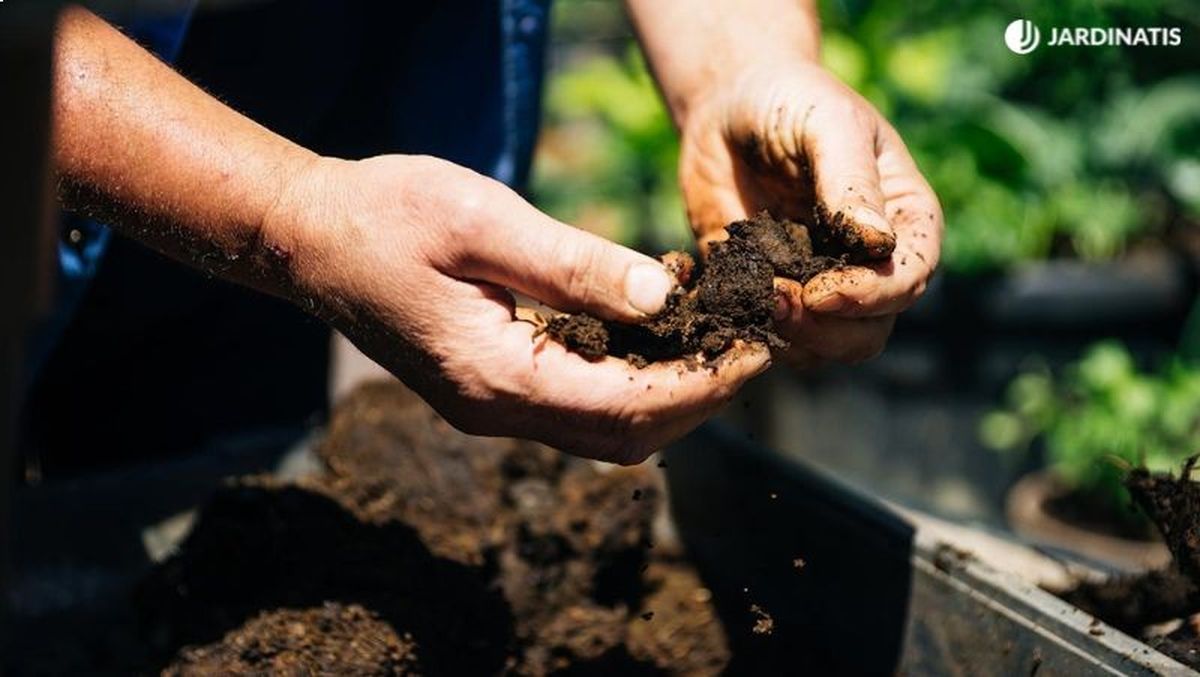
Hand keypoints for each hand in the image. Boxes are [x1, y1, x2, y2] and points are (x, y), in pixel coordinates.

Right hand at [264, 155, 769, 463]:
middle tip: (750, 349)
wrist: (309, 238)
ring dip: (666, 396)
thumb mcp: (483, 223)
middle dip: (696, 400)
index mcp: (496, 377)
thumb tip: (661, 298)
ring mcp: (488, 406)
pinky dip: (627, 383)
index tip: (756, 351)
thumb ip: (573, 266)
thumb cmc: (386, 216)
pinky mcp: (486, 389)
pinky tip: (653, 336)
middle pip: (622, 434)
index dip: (701, 386)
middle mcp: (494, 410)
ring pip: (602, 430)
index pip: (625, 406)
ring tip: (715, 341)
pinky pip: (575, 406)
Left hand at [678, 62, 942, 366]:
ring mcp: (819, 288)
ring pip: (821, 348)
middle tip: (775, 298)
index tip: (821, 291)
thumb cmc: (792, 102)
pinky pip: (768, 337)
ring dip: (786, 336)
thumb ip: (851, 181)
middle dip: (826, 328)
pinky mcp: (769, 299)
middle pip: (869, 331)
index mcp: (904, 222)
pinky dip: (747, 330)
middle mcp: (870, 266)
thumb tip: (879, 243)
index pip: (908, 279)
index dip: (872, 296)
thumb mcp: (826, 125)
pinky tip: (721, 300)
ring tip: (747, 297)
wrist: (730, 110)